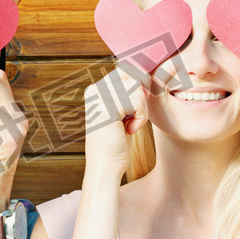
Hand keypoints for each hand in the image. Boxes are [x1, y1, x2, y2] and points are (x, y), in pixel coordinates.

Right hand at [83, 62, 149, 176]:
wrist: (106, 166)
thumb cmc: (117, 142)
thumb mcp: (124, 112)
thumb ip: (129, 92)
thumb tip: (144, 71)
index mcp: (96, 89)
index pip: (127, 72)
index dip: (138, 90)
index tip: (132, 111)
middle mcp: (95, 89)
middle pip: (134, 78)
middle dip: (140, 100)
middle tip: (131, 119)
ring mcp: (99, 97)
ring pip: (138, 89)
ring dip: (141, 110)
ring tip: (129, 125)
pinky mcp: (107, 107)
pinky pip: (137, 101)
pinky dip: (141, 118)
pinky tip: (129, 130)